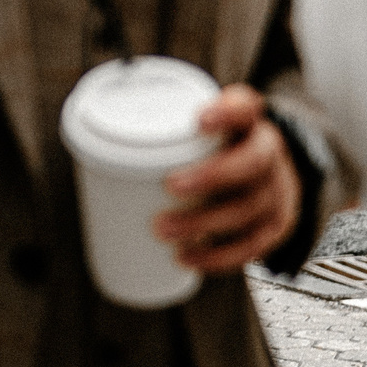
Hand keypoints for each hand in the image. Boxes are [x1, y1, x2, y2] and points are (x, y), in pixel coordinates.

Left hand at [155, 86, 299, 272]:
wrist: (276, 176)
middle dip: (211, 177)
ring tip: (163, 230)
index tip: (198, 121)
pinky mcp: (275, 225)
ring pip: (248, 207)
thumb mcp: (206, 130)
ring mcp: (276, 192)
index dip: (227, 113)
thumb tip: (90, 140)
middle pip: (251, 164)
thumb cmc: (222, 150)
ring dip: (205, 223)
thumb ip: (165, 129)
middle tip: (170, 186)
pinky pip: (252, 245)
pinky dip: (219, 257)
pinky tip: (188, 258)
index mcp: (249, 124)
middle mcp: (269, 154)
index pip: (246, 108)